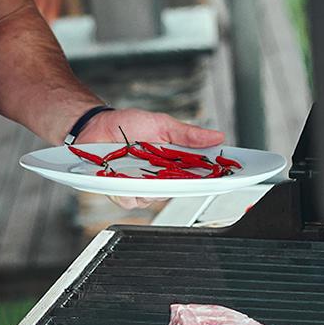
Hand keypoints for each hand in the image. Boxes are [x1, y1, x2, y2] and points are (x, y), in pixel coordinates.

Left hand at [76, 108, 225, 210]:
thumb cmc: (128, 125)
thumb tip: (217, 136)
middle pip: (178, 191)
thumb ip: (187, 135)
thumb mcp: (162, 124)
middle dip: (180, 183)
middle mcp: (159, 178)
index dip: (213, 179)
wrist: (96, 125)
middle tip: (174, 170)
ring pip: (153, 198)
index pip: (198, 176)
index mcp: (173, 163)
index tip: (227, 177)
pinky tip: (122, 176)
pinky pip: (130, 200)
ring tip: (140, 166)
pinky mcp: (120, 191)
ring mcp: (139, 186)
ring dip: (149, 185)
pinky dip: (127, 190)